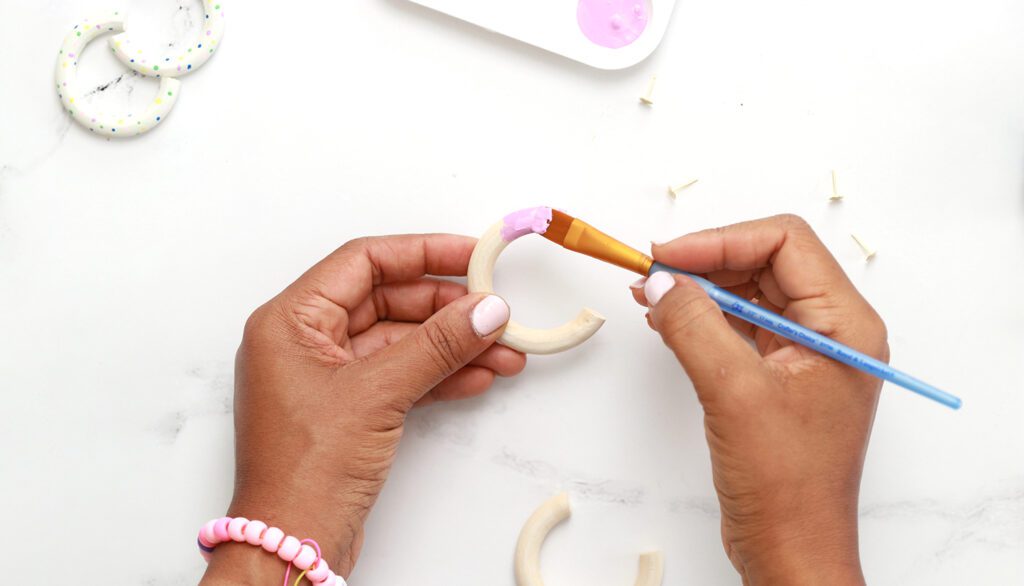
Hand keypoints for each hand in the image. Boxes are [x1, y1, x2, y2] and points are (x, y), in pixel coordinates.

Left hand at [200, 234, 524, 584]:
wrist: (292, 546)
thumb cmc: (304, 471)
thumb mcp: (377, 394)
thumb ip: (436, 346)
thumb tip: (485, 310)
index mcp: (290, 321)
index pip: (364, 263)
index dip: (422, 253)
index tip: (471, 255)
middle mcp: (304, 342)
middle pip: (387, 300)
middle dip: (445, 308)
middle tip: (494, 309)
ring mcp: (327, 378)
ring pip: (399, 342)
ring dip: (450, 344)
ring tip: (502, 349)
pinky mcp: (348, 410)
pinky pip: (399, 376)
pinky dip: (438, 374)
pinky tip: (479, 375)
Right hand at [631, 215, 885, 585]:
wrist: (791, 548)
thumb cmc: (787, 483)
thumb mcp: (734, 392)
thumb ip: (695, 325)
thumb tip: (660, 280)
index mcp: (844, 324)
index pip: (785, 242)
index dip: (721, 240)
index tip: (668, 256)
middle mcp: (830, 331)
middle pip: (766, 261)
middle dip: (706, 261)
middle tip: (651, 272)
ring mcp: (804, 353)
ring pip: (749, 291)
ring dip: (699, 288)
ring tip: (649, 293)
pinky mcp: (777, 376)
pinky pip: (738, 325)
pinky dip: (702, 317)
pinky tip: (666, 320)